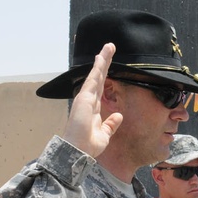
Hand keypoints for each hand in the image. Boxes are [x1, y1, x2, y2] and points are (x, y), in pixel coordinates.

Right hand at [62, 43, 122, 157]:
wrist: (78, 151)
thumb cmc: (87, 146)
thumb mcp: (104, 135)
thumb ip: (111, 125)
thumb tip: (119, 116)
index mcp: (93, 108)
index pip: (101, 87)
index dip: (104, 75)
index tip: (108, 64)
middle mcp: (89, 100)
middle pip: (98, 77)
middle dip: (104, 62)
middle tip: (110, 48)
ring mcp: (86, 98)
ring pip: (96, 74)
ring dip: (102, 60)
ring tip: (108, 47)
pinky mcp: (85, 97)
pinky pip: (93, 79)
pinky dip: (98, 68)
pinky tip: (101, 58)